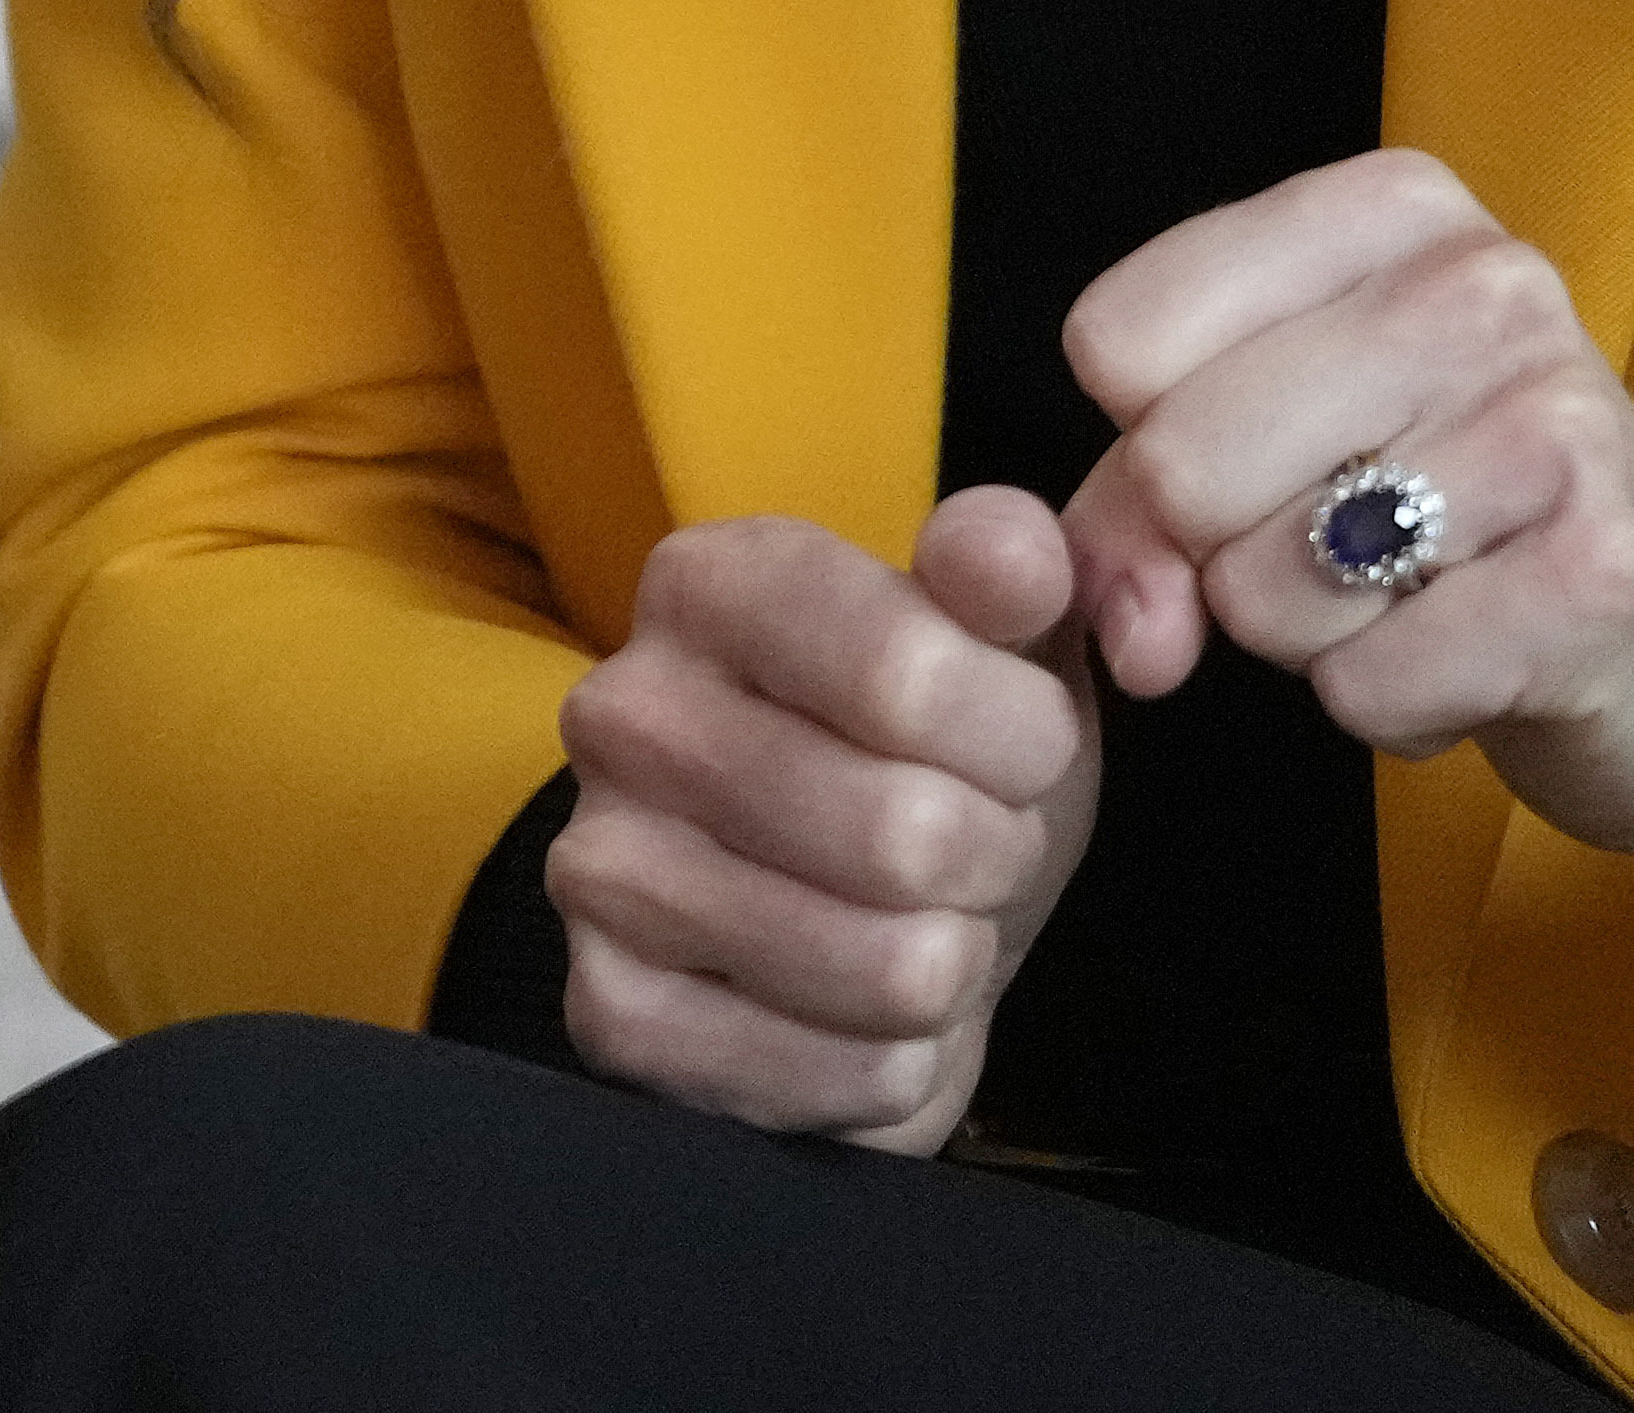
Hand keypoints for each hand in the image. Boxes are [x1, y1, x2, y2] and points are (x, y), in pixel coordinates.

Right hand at [548, 488, 1098, 1148]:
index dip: (1023, 733)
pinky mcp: (610, 1017)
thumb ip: (1013, 566)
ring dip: (956, 963)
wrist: (872, 903)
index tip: (1034, 743)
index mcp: (710, 581)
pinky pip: (831, 1078)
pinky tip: (873, 1009)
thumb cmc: (940, 747)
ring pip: (883, 965)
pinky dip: (897, 1061)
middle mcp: (623, 711)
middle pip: (902, 834)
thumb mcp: (1002, 634)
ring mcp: (599, 871)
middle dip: (997, 856)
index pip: (908, 673)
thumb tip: (1012, 556)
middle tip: (985, 844)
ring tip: (933, 919)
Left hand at [1061, 149, 1633, 914]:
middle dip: (1219, 560)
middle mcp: (1483, 281)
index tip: (1239, 471)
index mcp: (1392, 209)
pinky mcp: (1604, 575)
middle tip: (1329, 557)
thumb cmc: (1451, 516)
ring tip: (1416, 599)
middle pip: (1180, 460)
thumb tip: (1127, 628)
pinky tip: (1475, 661)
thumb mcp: (1285, 447)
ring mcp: (1558, 420)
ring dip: (1312, 641)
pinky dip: (1392, 707)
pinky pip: (1368, 686)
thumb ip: (1143, 504)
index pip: (1124, 333)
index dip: (1138, 448)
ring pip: (1268, 587)